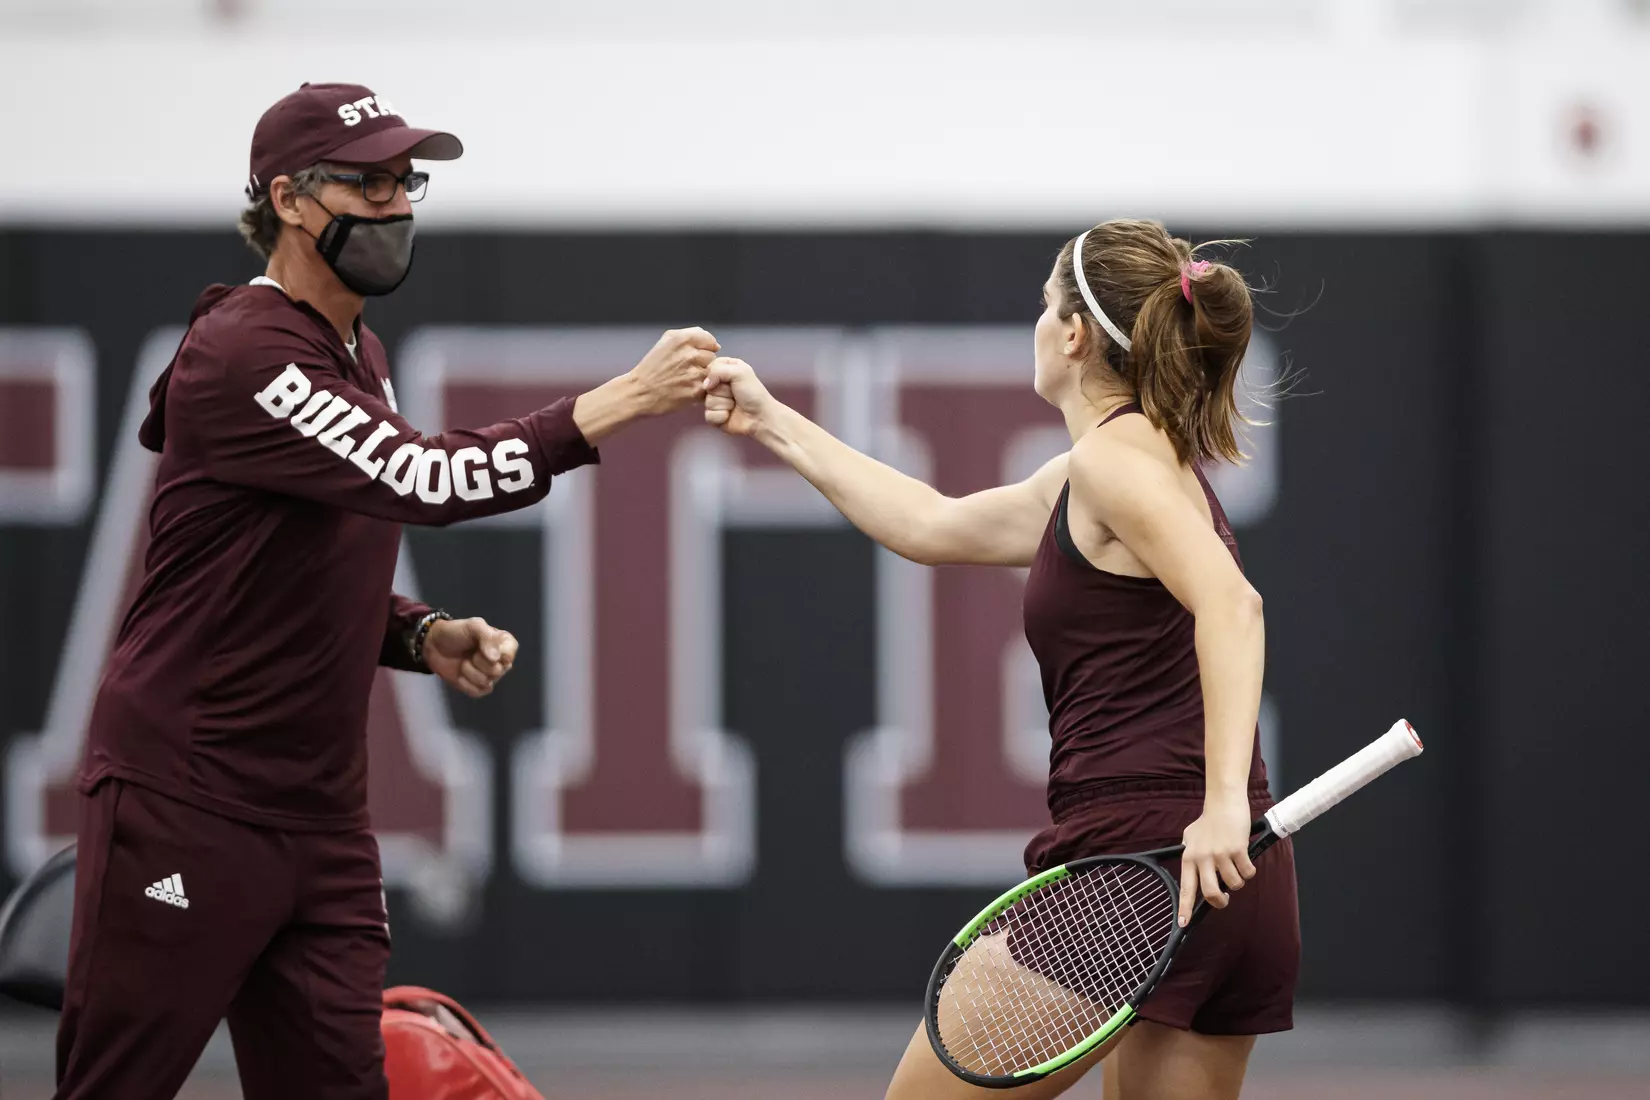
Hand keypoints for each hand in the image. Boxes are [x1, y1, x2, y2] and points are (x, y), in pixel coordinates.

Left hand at [423, 617, 517, 698]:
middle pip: (497, 671)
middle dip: (478, 662)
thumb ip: (488, 637)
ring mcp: (489, 676)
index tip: (483, 648)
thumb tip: (496, 658)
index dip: (498, 653)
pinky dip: (465, 683)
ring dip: (470, 672)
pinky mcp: (477, 688)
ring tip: (463, 662)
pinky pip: (477, 692)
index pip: (511, 653)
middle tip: (470, 653)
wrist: (434, 645)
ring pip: (486, 682)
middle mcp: (500, 662)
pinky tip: (460, 674)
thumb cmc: (456, 633)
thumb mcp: (473, 626)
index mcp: (503, 644)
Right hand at [628, 327, 719, 415]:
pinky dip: (702, 389)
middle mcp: (689, 354)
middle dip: (703, 363)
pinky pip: (710, 386)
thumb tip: (715, 344)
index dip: (704, 349)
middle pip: (712, 356)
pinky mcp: (696, 390)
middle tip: (686, 370)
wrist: (639, 392)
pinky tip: (688, 389)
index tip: (694, 356)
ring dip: (704, 377)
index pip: (710, 340)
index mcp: (682, 339)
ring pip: (712, 372)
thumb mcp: (666, 342)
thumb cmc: (652, 368)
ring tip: (688, 380)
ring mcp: (694, 373)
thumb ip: (691, 336)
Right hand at [701, 356, 773, 437]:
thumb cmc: (753, 392)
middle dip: (722, 391)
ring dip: (724, 404)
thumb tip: (705, 385)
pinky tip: (729, 416)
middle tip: (734, 394)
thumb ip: (718, 370)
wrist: (760, 417)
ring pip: (707, 401)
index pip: (709, 367)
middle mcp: (719, 383)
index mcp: (725, 369)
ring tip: (734, 405)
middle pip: (706, 385)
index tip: (728, 379)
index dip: (715, 374)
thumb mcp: (740, 372)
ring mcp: (715, 400)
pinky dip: (720, 416)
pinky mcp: (714, 416)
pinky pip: (708, 415)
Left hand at [1176, 796, 1255, 926]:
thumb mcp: (1191, 837)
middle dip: (1220, 902)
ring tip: (1236, 867)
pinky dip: (1249, 870)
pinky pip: (1248, 873)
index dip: (1185, 908)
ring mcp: (1220, 854)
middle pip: (1211, 893)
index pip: (1186, 887)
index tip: (1184, 923)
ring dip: (1238, 880)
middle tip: (1224, 899)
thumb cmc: (1209, 820)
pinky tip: (1245, 859)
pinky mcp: (1238, 850)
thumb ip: (1190, 854)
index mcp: (1189, 857)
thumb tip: (1191, 872)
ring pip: (1234, 884)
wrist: (1224, 803)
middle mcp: (1203, 858)